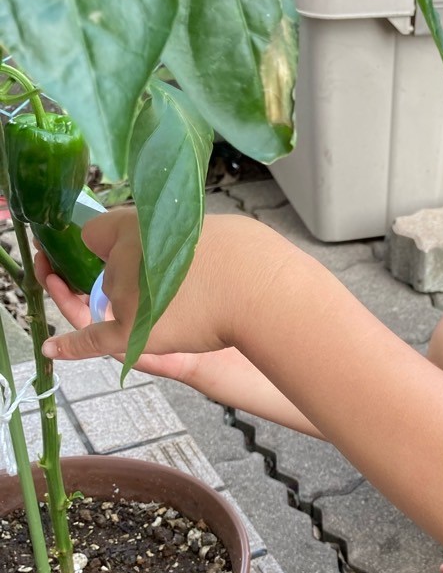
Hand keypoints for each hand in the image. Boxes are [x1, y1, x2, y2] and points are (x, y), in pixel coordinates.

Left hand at [38, 207, 276, 362]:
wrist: (262, 290)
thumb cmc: (248, 258)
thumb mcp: (210, 230)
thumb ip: (178, 240)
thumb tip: (166, 256)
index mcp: (139, 223)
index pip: (102, 229)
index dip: (112, 237)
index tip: (125, 243)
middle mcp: (123, 256)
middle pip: (110, 267)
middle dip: (129, 272)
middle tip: (166, 281)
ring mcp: (127, 295)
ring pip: (112, 298)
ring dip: (129, 301)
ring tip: (166, 302)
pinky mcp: (136, 331)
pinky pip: (94, 339)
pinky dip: (71, 346)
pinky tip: (50, 349)